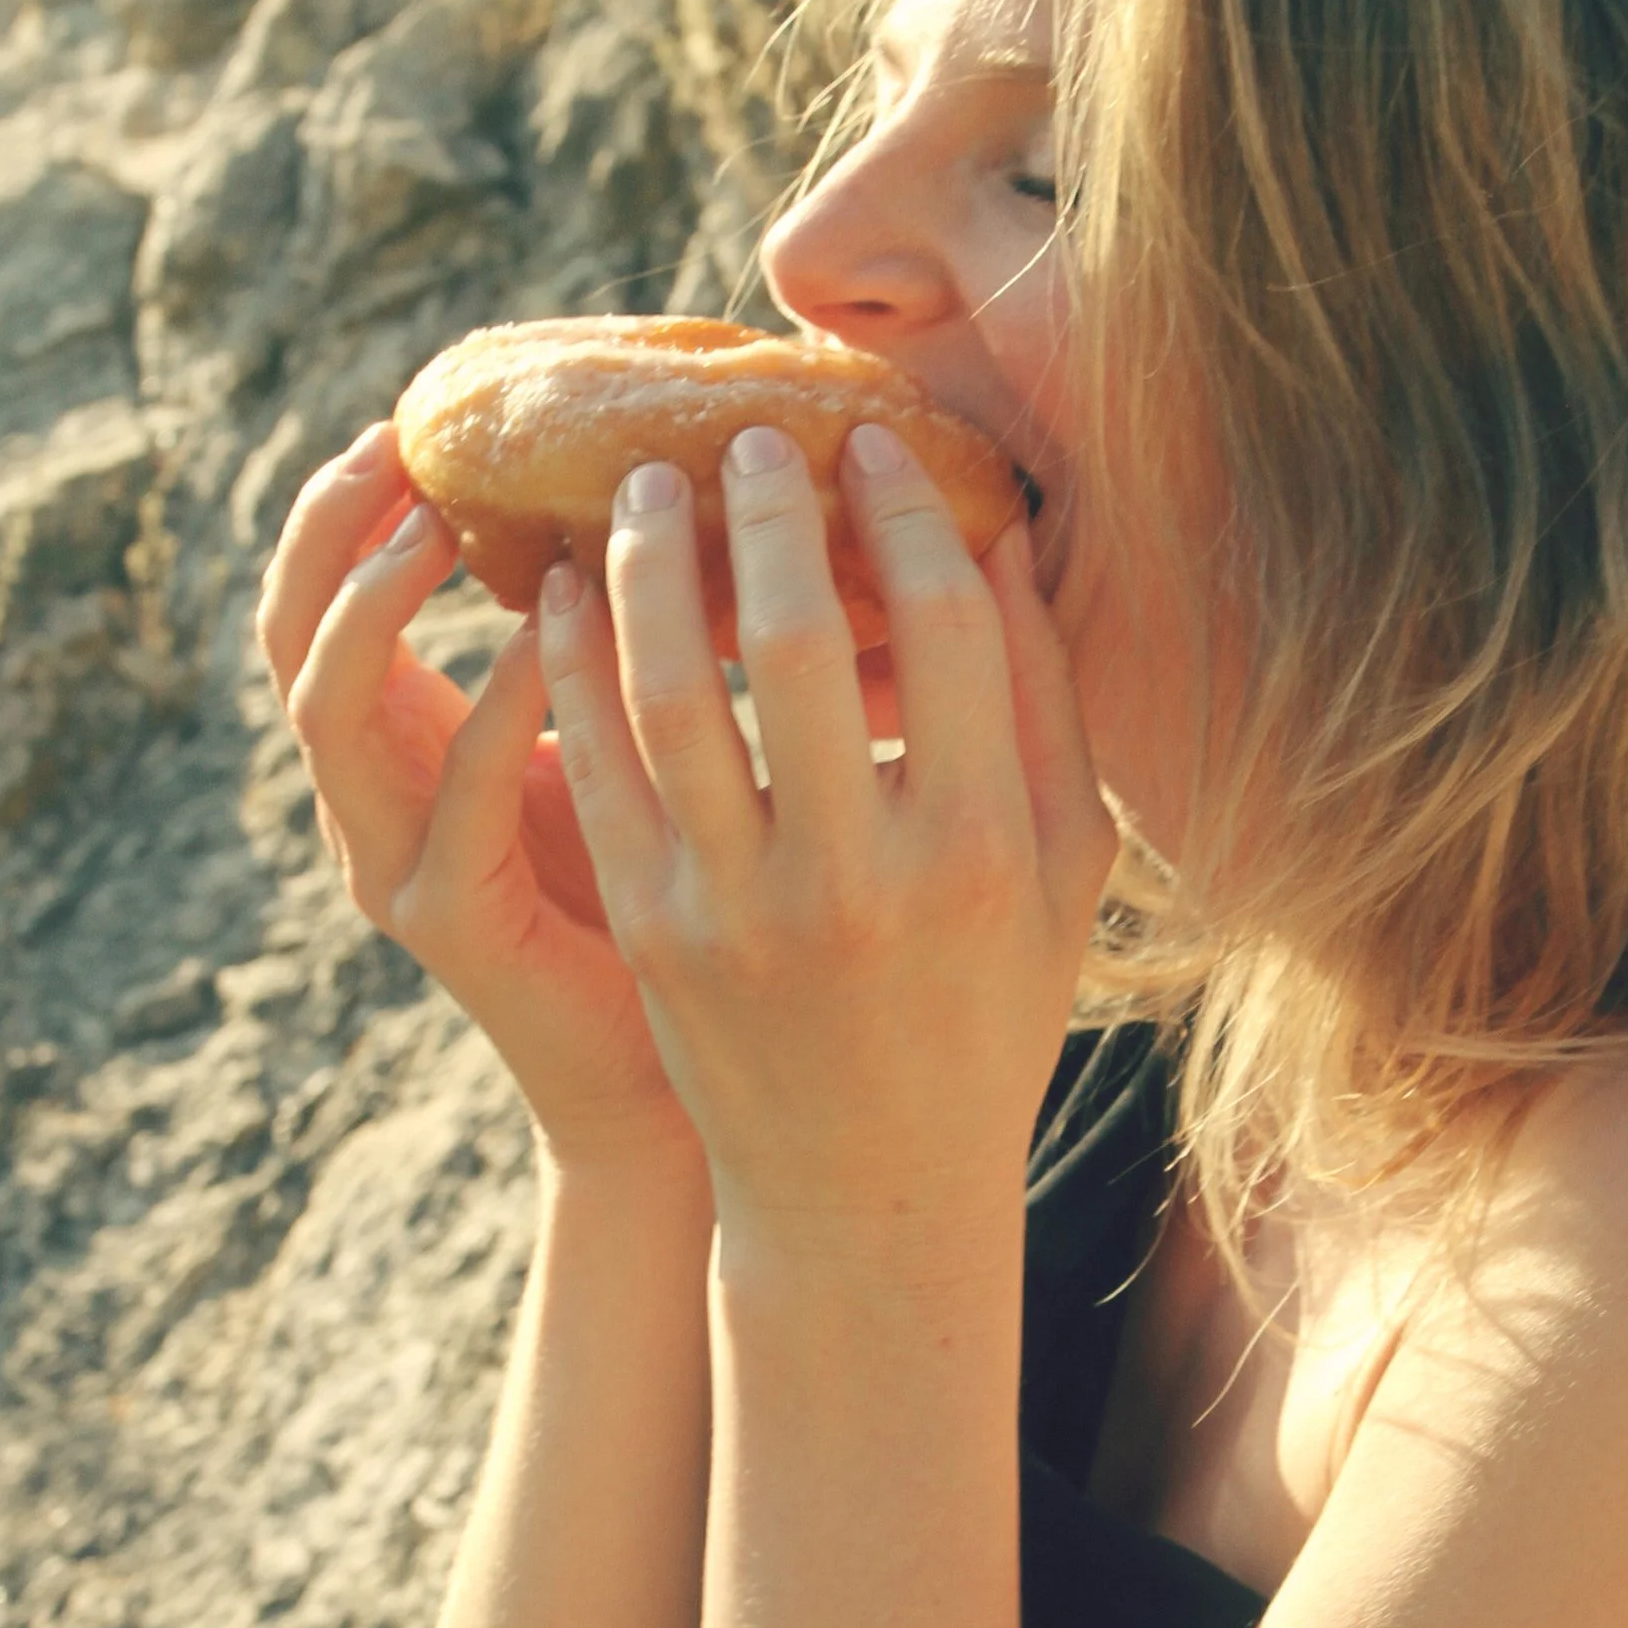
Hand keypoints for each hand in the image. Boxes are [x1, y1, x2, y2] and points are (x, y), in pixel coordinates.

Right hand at [257, 426, 699, 1172]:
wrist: (668, 1074)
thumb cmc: (665, 893)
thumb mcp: (623, 736)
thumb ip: (612, 636)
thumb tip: (669, 481)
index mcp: (403, 747)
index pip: (318, 601)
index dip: (340, 507)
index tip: (406, 417)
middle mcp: (374, 802)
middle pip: (288, 639)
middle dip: (329, 532)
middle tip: (394, 447)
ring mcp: (396, 866)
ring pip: (328, 711)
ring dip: (375, 604)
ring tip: (434, 523)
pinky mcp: (453, 925)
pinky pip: (451, 802)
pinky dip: (496, 707)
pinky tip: (552, 636)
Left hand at [538, 422, 1113, 1274]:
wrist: (867, 1188)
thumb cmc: (983, 1015)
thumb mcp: (1059, 875)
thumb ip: (1044, 709)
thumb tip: (1003, 537)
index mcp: (976, 852)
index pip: (941, 632)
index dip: (901, 517)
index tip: (868, 448)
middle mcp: (855, 878)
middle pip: (795, 640)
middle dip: (764, 512)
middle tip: (743, 438)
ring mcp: (738, 908)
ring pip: (670, 690)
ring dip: (648, 566)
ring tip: (639, 488)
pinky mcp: (652, 930)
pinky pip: (597, 764)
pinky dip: (574, 662)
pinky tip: (567, 593)